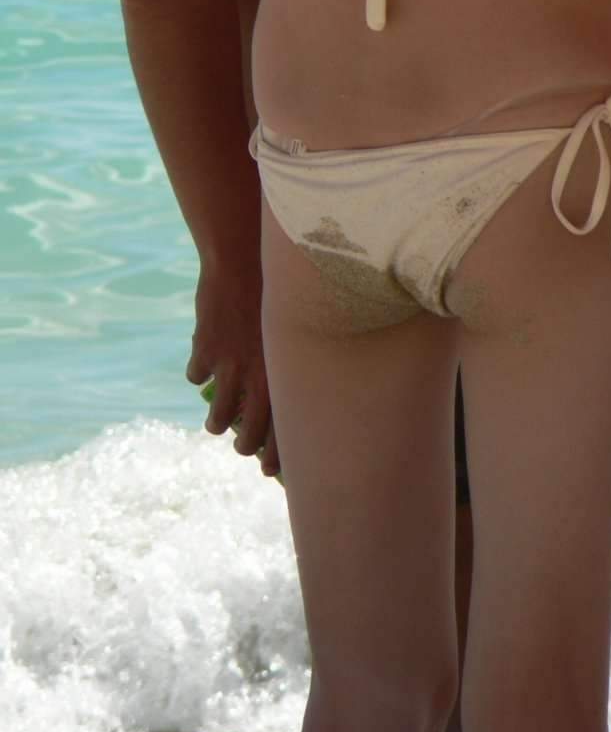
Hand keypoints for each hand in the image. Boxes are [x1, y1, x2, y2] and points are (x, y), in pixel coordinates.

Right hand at [186, 260, 279, 477]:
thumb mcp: (293, 331)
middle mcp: (261, 376)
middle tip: (243, 448)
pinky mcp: (204, 353)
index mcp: (287, 374)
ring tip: (216, 423)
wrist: (243, 260)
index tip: (271, 471)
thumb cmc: (277, 295)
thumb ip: (289, 363)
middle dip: (245, 448)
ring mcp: (230, 366)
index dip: (278, 456)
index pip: (285, 430)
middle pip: (249, 435)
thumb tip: (288, 394)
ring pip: (216, 418)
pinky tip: (204, 366)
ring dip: (216, 424)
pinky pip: (196, 378)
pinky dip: (199, 373)